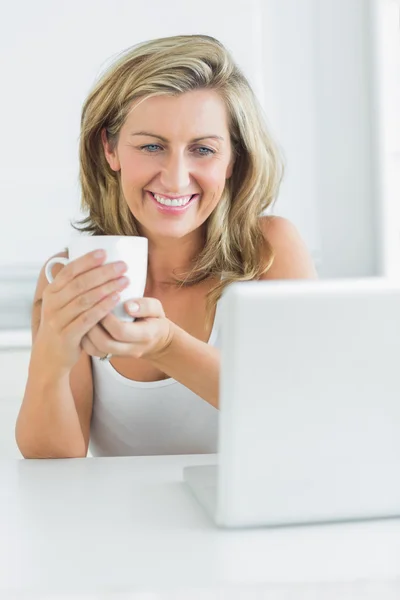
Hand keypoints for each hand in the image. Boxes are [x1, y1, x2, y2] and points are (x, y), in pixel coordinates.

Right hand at [36, 250, 129, 373]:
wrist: (49, 356)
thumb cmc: (62, 325)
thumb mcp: (62, 304)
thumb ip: (74, 287)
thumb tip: (96, 265)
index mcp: (52, 291)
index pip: (69, 270)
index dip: (87, 260)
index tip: (105, 252)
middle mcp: (52, 303)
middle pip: (80, 283)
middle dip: (103, 272)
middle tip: (122, 266)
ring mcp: (58, 320)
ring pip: (84, 299)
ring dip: (106, 288)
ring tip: (124, 281)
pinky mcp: (67, 335)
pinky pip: (87, 319)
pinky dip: (103, 308)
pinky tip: (116, 299)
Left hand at [80, 297, 174, 359]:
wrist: (156, 341)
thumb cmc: (154, 319)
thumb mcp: (156, 308)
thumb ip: (145, 305)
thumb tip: (128, 306)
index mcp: (146, 335)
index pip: (121, 331)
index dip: (107, 317)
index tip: (101, 302)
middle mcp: (133, 349)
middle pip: (105, 343)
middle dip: (93, 326)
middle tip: (87, 309)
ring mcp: (120, 355)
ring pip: (96, 350)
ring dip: (86, 333)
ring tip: (83, 316)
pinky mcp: (110, 356)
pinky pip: (92, 352)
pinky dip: (85, 339)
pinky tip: (84, 325)